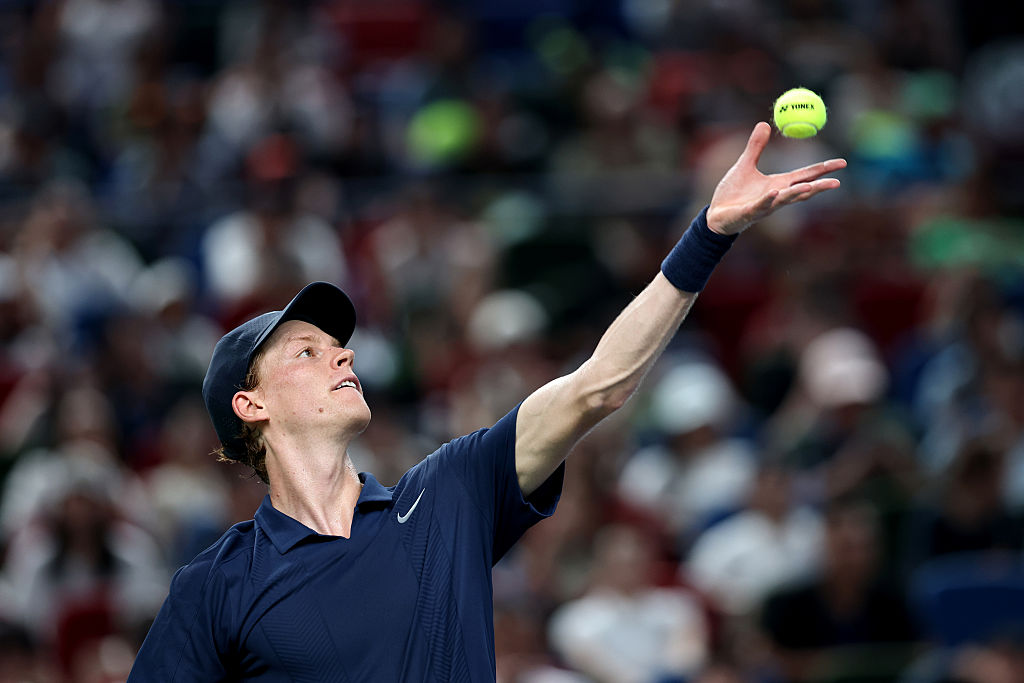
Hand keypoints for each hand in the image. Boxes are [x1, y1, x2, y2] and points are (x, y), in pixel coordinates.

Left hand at [706, 122, 845, 234]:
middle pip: (802, 190)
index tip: (842, 163)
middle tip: (837, 182)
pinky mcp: (749, 213)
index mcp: (778, 184)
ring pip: (784, 199)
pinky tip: (776, 193)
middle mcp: (776, 196)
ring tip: (811, 187)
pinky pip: (760, 206)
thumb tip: (764, 124)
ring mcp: (764, 206)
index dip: (823, 169)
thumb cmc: (733, 194)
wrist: (716, 215)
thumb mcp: (745, 165)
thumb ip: (756, 147)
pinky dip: (768, 199)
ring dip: (797, 193)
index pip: (805, 175)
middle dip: (819, 186)